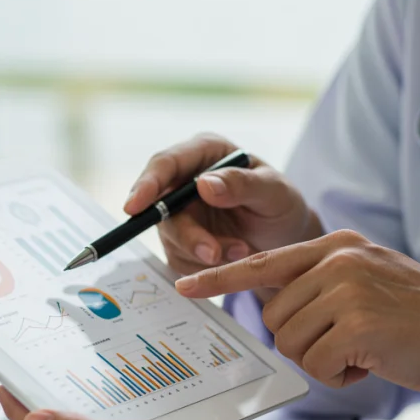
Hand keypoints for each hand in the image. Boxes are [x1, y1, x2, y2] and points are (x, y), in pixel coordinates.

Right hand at [126, 134, 321, 294]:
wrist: (284, 239)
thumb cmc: (281, 205)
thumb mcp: (274, 192)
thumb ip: (242, 184)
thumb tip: (203, 184)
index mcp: (205, 153)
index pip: (166, 163)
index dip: (147, 184)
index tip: (134, 207)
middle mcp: (185, 180)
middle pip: (162, 207)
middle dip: (187, 236)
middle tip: (213, 255)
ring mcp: (180, 212)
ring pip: (171, 237)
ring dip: (203, 253)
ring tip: (241, 251)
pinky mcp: (180, 241)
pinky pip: (179, 258)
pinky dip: (203, 266)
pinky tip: (231, 259)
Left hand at [176, 230, 419, 401]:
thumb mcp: (371, 278)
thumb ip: (324, 282)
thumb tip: (274, 307)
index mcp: (338, 244)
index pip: (264, 261)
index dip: (220, 278)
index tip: (186, 286)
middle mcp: (339, 259)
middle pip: (274, 316)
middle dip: (303, 342)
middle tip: (348, 344)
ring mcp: (348, 289)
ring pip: (290, 342)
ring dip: (323, 361)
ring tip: (366, 351)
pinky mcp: (358, 324)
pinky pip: (315, 366)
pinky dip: (340, 378)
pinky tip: (373, 365)